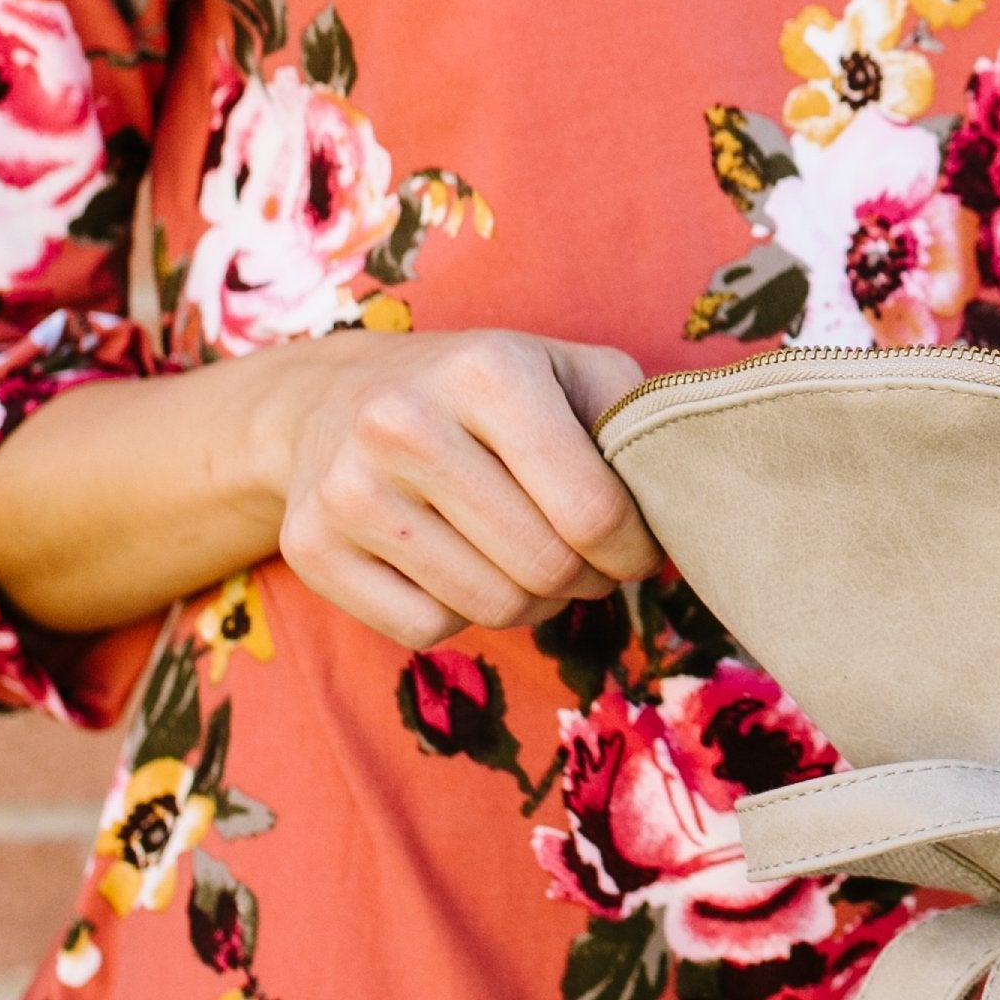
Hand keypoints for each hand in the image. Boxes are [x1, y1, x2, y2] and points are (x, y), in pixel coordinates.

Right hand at [255, 328, 658, 649]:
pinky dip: (458, 614)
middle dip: (585, 579)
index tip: (633, 547)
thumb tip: (688, 510)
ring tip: (526, 559)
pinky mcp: (311, 546)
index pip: (594, 512)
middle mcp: (405, 422)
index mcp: (487, 370)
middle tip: (585, 561)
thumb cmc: (479, 391)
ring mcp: (350, 488)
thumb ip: (635, 425)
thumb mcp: (566, 370)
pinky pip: (424, 629)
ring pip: (489, 608)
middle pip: (544, 568)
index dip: (633, 550)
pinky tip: (456, 566)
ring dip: (530, 603)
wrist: (329, 398)